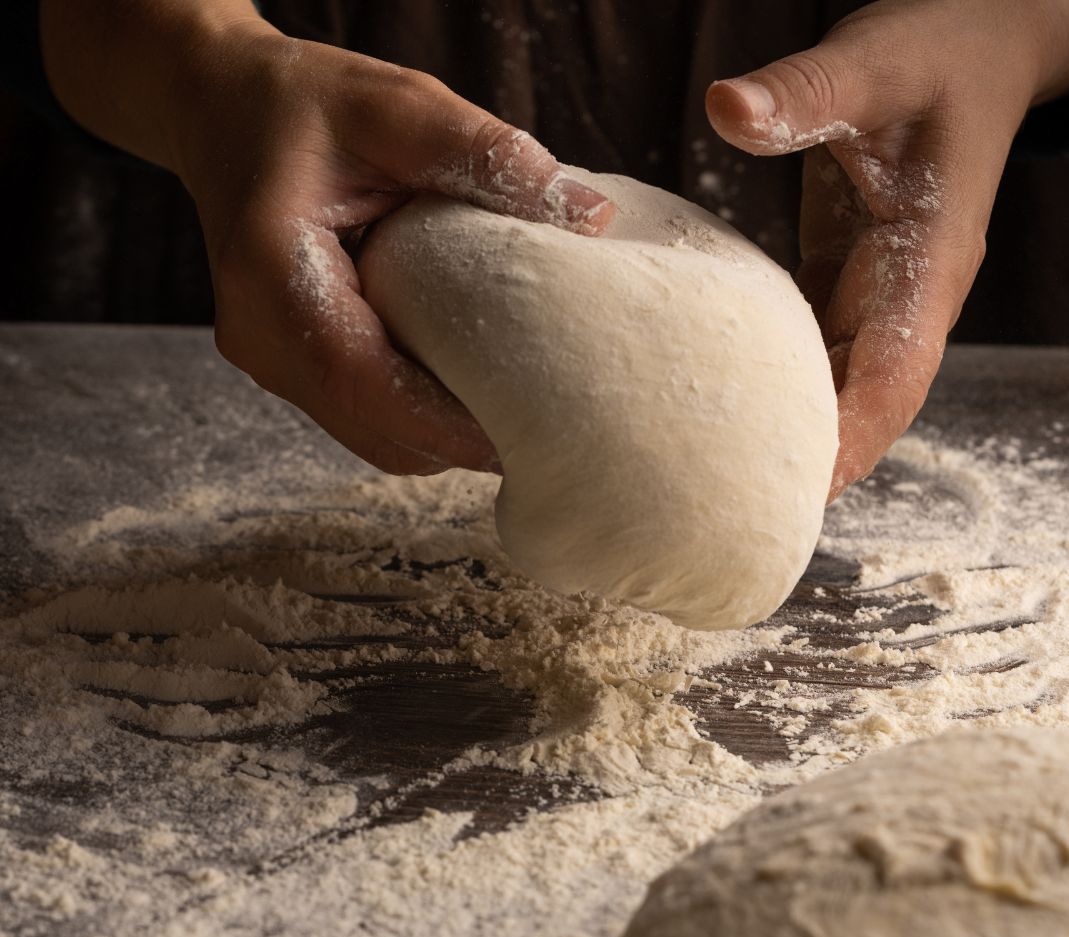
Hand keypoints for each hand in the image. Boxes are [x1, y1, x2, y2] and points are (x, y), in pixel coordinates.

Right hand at [42, 4, 613, 475]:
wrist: (222, 110)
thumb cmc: (304, 105)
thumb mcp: (395, 108)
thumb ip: (485, 155)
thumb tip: (590, 217)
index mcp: (270, 273)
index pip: (361, 379)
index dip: (442, 423)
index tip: (519, 436)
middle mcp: (260, 336)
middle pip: (372, 426)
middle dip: (456, 442)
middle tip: (544, 431)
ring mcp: (270, 360)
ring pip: (370, 436)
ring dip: (440, 439)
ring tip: (518, 417)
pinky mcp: (290, 366)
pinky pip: (362, 417)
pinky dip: (418, 420)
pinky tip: (469, 396)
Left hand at [706, 0, 1068, 498]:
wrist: (971, 46)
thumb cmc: (936, 52)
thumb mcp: (876, 60)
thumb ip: (809, 88)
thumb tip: (727, 107)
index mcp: (926, 261)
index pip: (896, 371)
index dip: (855, 437)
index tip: (803, 492)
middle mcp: (906, 294)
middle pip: (866, 405)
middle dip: (815, 464)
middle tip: (736, 517)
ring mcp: (879, 294)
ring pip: (840, 389)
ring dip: (792, 438)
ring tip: (721, 487)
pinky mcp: (847, 282)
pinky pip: (815, 355)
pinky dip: (778, 393)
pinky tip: (724, 417)